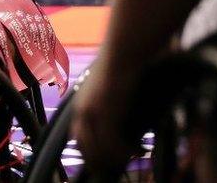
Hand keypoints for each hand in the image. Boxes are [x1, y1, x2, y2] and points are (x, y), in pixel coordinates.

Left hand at [72, 51, 142, 175]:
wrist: (124, 49)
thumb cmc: (122, 61)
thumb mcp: (110, 84)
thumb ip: (110, 101)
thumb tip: (121, 112)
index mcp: (81, 104)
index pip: (78, 137)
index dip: (90, 151)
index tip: (103, 160)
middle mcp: (82, 110)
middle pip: (85, 148)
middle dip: (100, 161)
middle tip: (117, 167)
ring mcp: (92, 114)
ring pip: (99, 150)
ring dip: (115, 159)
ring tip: (132, 160)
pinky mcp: (106, 115)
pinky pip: (113, 145)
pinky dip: (125, 153)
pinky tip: (139, 152)